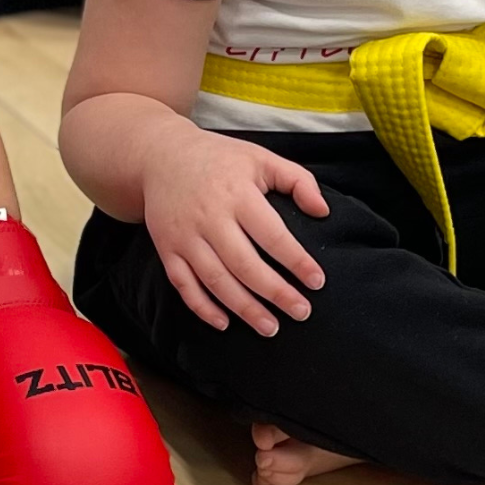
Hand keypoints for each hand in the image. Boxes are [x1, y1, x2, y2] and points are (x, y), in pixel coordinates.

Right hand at [143, 130, 327, 333]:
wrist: (161, 156)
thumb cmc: (219, 159)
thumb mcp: (261, 158)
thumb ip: (297, 180)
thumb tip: (322, 211)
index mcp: (236, 193)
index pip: (271, 234)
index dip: (296, 261)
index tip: (317, 282)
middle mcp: (209, 217)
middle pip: (244, 264)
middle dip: (275, 293)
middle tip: (301, 312)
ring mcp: (185, 235)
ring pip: (215, 280)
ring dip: (244, 308)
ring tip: (271, 327)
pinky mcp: (166, 248)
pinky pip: (183, 284)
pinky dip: (202, 307)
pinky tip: (224, 323)